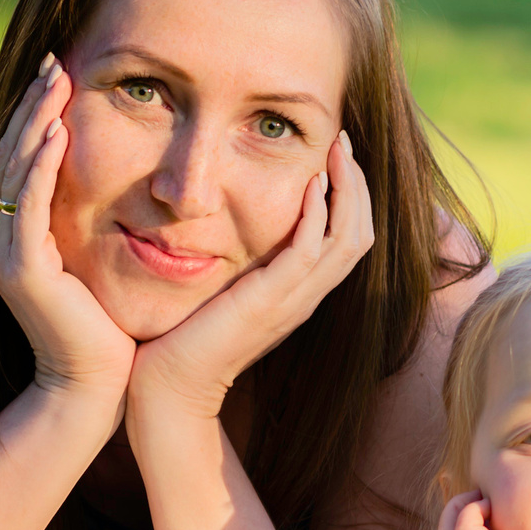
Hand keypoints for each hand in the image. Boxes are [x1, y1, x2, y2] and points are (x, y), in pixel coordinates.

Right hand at [0, 55, 135, 405]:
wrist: (97, 387)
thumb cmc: (110, 330)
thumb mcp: (102, 262)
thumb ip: (98, 224)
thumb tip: (130, 185)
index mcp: (19, 236)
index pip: (27, 161)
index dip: (41, 116)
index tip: (63, 74)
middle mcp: (1, 239)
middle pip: (15, 156)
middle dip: (34, 106)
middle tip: (55, 60)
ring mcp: (4, 253)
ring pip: (17, 172)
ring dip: (36, 122)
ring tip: (55, 80)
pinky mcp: (19, 268)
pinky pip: (27, 207)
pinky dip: (42, 167)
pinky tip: (57, 133)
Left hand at [127, 131, 373, 420]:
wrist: (170, 388)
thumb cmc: (183, 342)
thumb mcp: (222, 293)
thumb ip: (239, 266)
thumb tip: (229, 229)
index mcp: (299, 293)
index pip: (349, 239)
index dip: (352, 196)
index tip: (336, 156)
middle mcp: (306, 296)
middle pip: (360, 233)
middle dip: (358, 182)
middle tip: (344, 140)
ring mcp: (294, 301)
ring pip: (348, 237)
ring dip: (347, 188)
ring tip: (338, 148)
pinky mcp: (272, 301)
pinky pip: (312, 250)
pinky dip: (319, 214)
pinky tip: (312, 182)